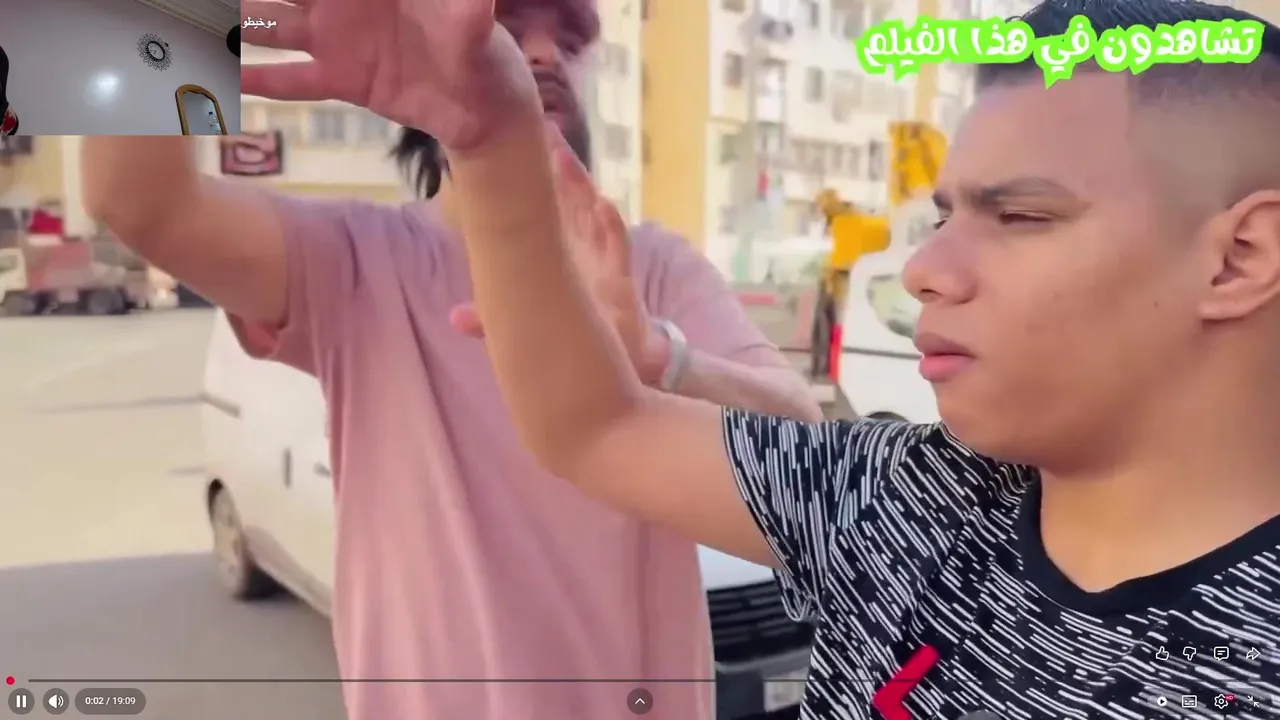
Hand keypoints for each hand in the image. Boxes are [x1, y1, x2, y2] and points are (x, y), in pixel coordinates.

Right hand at [240, 0, 536, 150]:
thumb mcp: (472, 19)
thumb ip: (465, 5)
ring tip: (185, 20)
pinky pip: (291, 79)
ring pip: (269, 25)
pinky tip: (218, 79)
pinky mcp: (339, 78)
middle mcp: (341, 1)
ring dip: (231, 21)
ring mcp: (335, 38)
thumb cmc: (481, 49)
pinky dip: (257, 80)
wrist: (483, 106)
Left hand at [450, 130, 669, 385]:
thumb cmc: (578, 335)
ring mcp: (603, 263)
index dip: (531, 179)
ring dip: (579, 184)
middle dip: (557, 165)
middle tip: (540, 127)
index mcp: (560, 254)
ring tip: (562, 155)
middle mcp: (582, 251)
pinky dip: (611, 227)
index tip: (511, 145)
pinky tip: (603, 204)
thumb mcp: (530, 324)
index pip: (545, 208)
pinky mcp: (621, 284)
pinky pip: (618, 249)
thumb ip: (494, 320)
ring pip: (592, 213)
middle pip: (569, 199)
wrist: (620, 366)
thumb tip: (453, 317)